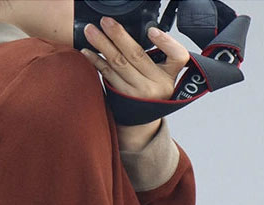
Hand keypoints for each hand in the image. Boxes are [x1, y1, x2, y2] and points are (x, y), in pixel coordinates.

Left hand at [80, 17, 190, 148]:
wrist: (143, 123)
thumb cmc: (155, 91)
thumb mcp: (167, 75)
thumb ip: (163, 55)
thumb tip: (147, 31)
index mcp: (169, 76)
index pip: (177, 56)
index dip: (165, 42)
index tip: (152, 31)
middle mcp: (154, 85)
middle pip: (136, 55)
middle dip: (119, 35)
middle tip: (105, 21)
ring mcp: (136, 93)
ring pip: (117, 63)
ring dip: (102, 45)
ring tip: (90, 31)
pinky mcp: (121, 96)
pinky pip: (107, 75)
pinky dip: (96, 61)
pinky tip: (87, 51)